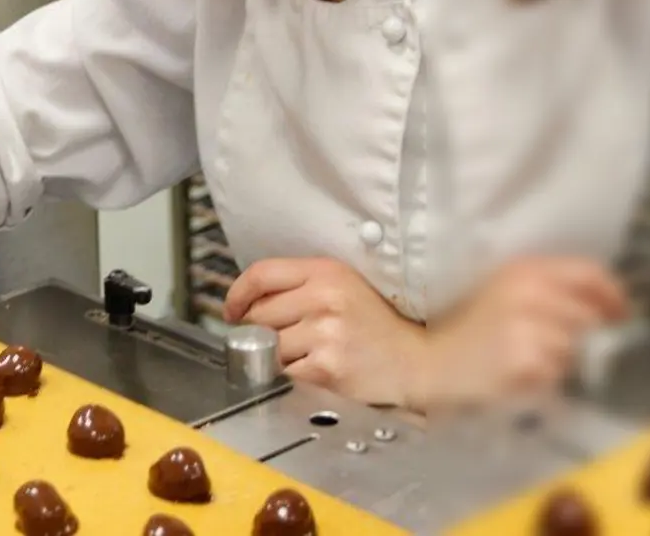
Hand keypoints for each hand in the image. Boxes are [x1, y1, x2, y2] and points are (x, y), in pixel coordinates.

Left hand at [224, 257, 426, 408]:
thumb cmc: (378, 327)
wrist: (418, 362)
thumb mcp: (344, 288)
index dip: (237, 294)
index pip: (261, 273)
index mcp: (326, 272)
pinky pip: (284, 373)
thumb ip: (299, 287)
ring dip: (277, 358)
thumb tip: (248, 302)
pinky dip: (292, 377)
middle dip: (259, 332)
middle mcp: (324, 298)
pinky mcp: (325, 367)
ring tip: (306, 358)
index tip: (232, 310)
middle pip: (258, 314)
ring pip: (268, 347)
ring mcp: (325, 333)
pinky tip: (316, 373)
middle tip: (278, 341)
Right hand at [421, 257, 628, 409]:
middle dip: (588, 335)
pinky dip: (552, 378)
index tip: (619, 316)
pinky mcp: (528, 361)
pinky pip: (562, 373)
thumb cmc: (470, 327)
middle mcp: (529, 293)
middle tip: (569, 347)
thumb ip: (553, 289)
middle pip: (591, 316)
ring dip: (569, 360)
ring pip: (580, 348)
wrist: (430, 360)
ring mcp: (529, 328)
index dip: (613, 297)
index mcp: (524, 269)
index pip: (591, 274)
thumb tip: (612, 310)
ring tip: (539, 361)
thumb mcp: (506, 291)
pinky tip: (526, 374)